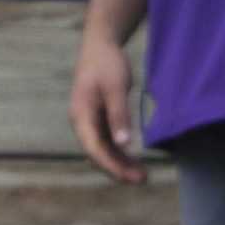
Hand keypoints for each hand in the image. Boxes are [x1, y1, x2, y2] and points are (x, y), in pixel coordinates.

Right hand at [69, 29, 147, 184]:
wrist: (100, 44)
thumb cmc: (106, 63)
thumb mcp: (116, 88)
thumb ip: (118, 115)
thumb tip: (123, 144)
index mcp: (81, 115)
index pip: (94, 149)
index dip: (111, 166)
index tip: (130, 177)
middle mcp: (82, 122)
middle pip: (97, 153)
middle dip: (118, 169)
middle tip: (143, 180)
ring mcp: (89, 121)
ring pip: (103, 149)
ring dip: (120, 163)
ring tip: (143, 175)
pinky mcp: (98, 118)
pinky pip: (107, 141)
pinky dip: (120, 152)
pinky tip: (135, 160)